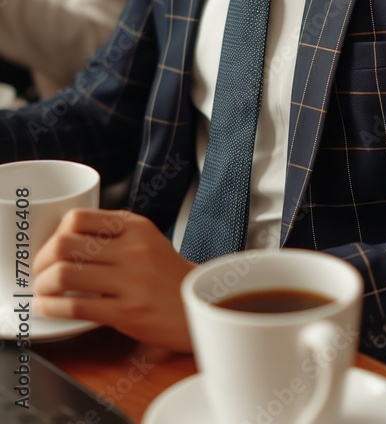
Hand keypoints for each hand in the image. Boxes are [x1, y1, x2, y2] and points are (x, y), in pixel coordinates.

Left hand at [32, 208, 195, 350]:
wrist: (200, 304)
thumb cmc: (168, 275)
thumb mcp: (147, 239)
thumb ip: (114, 233)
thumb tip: (68, 238)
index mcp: (134, 226)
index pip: (78, 217)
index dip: (55, 233)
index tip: (51, 247)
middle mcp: (132, 248)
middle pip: (65, 244)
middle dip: (42, 259)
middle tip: (40, 271)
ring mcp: (130, 280)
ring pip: (66, 274)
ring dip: (43, 284)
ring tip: (42, 290)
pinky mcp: (127, 311)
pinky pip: (77, 306)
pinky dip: (53, 307)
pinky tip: (49, 308)